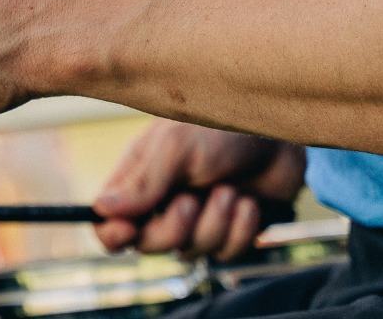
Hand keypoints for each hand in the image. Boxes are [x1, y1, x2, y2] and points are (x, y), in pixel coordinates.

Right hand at [93, 120, 304, 260]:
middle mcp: (162, 200)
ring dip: (214, 223)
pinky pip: (225, 253)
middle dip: (174, 228)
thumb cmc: (222, 129)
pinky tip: (249, 201)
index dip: (112, 233)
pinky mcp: (229, 229)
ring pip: (190, 251)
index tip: (130, 231)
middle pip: (148, 244)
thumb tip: (102, 209)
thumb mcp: (176, 149)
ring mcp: (196, 216)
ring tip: (229, 189)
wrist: (280, 136)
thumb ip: (142, 183)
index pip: (107, 220)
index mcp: (139, 176)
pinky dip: (241, 230)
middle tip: (191, 201)